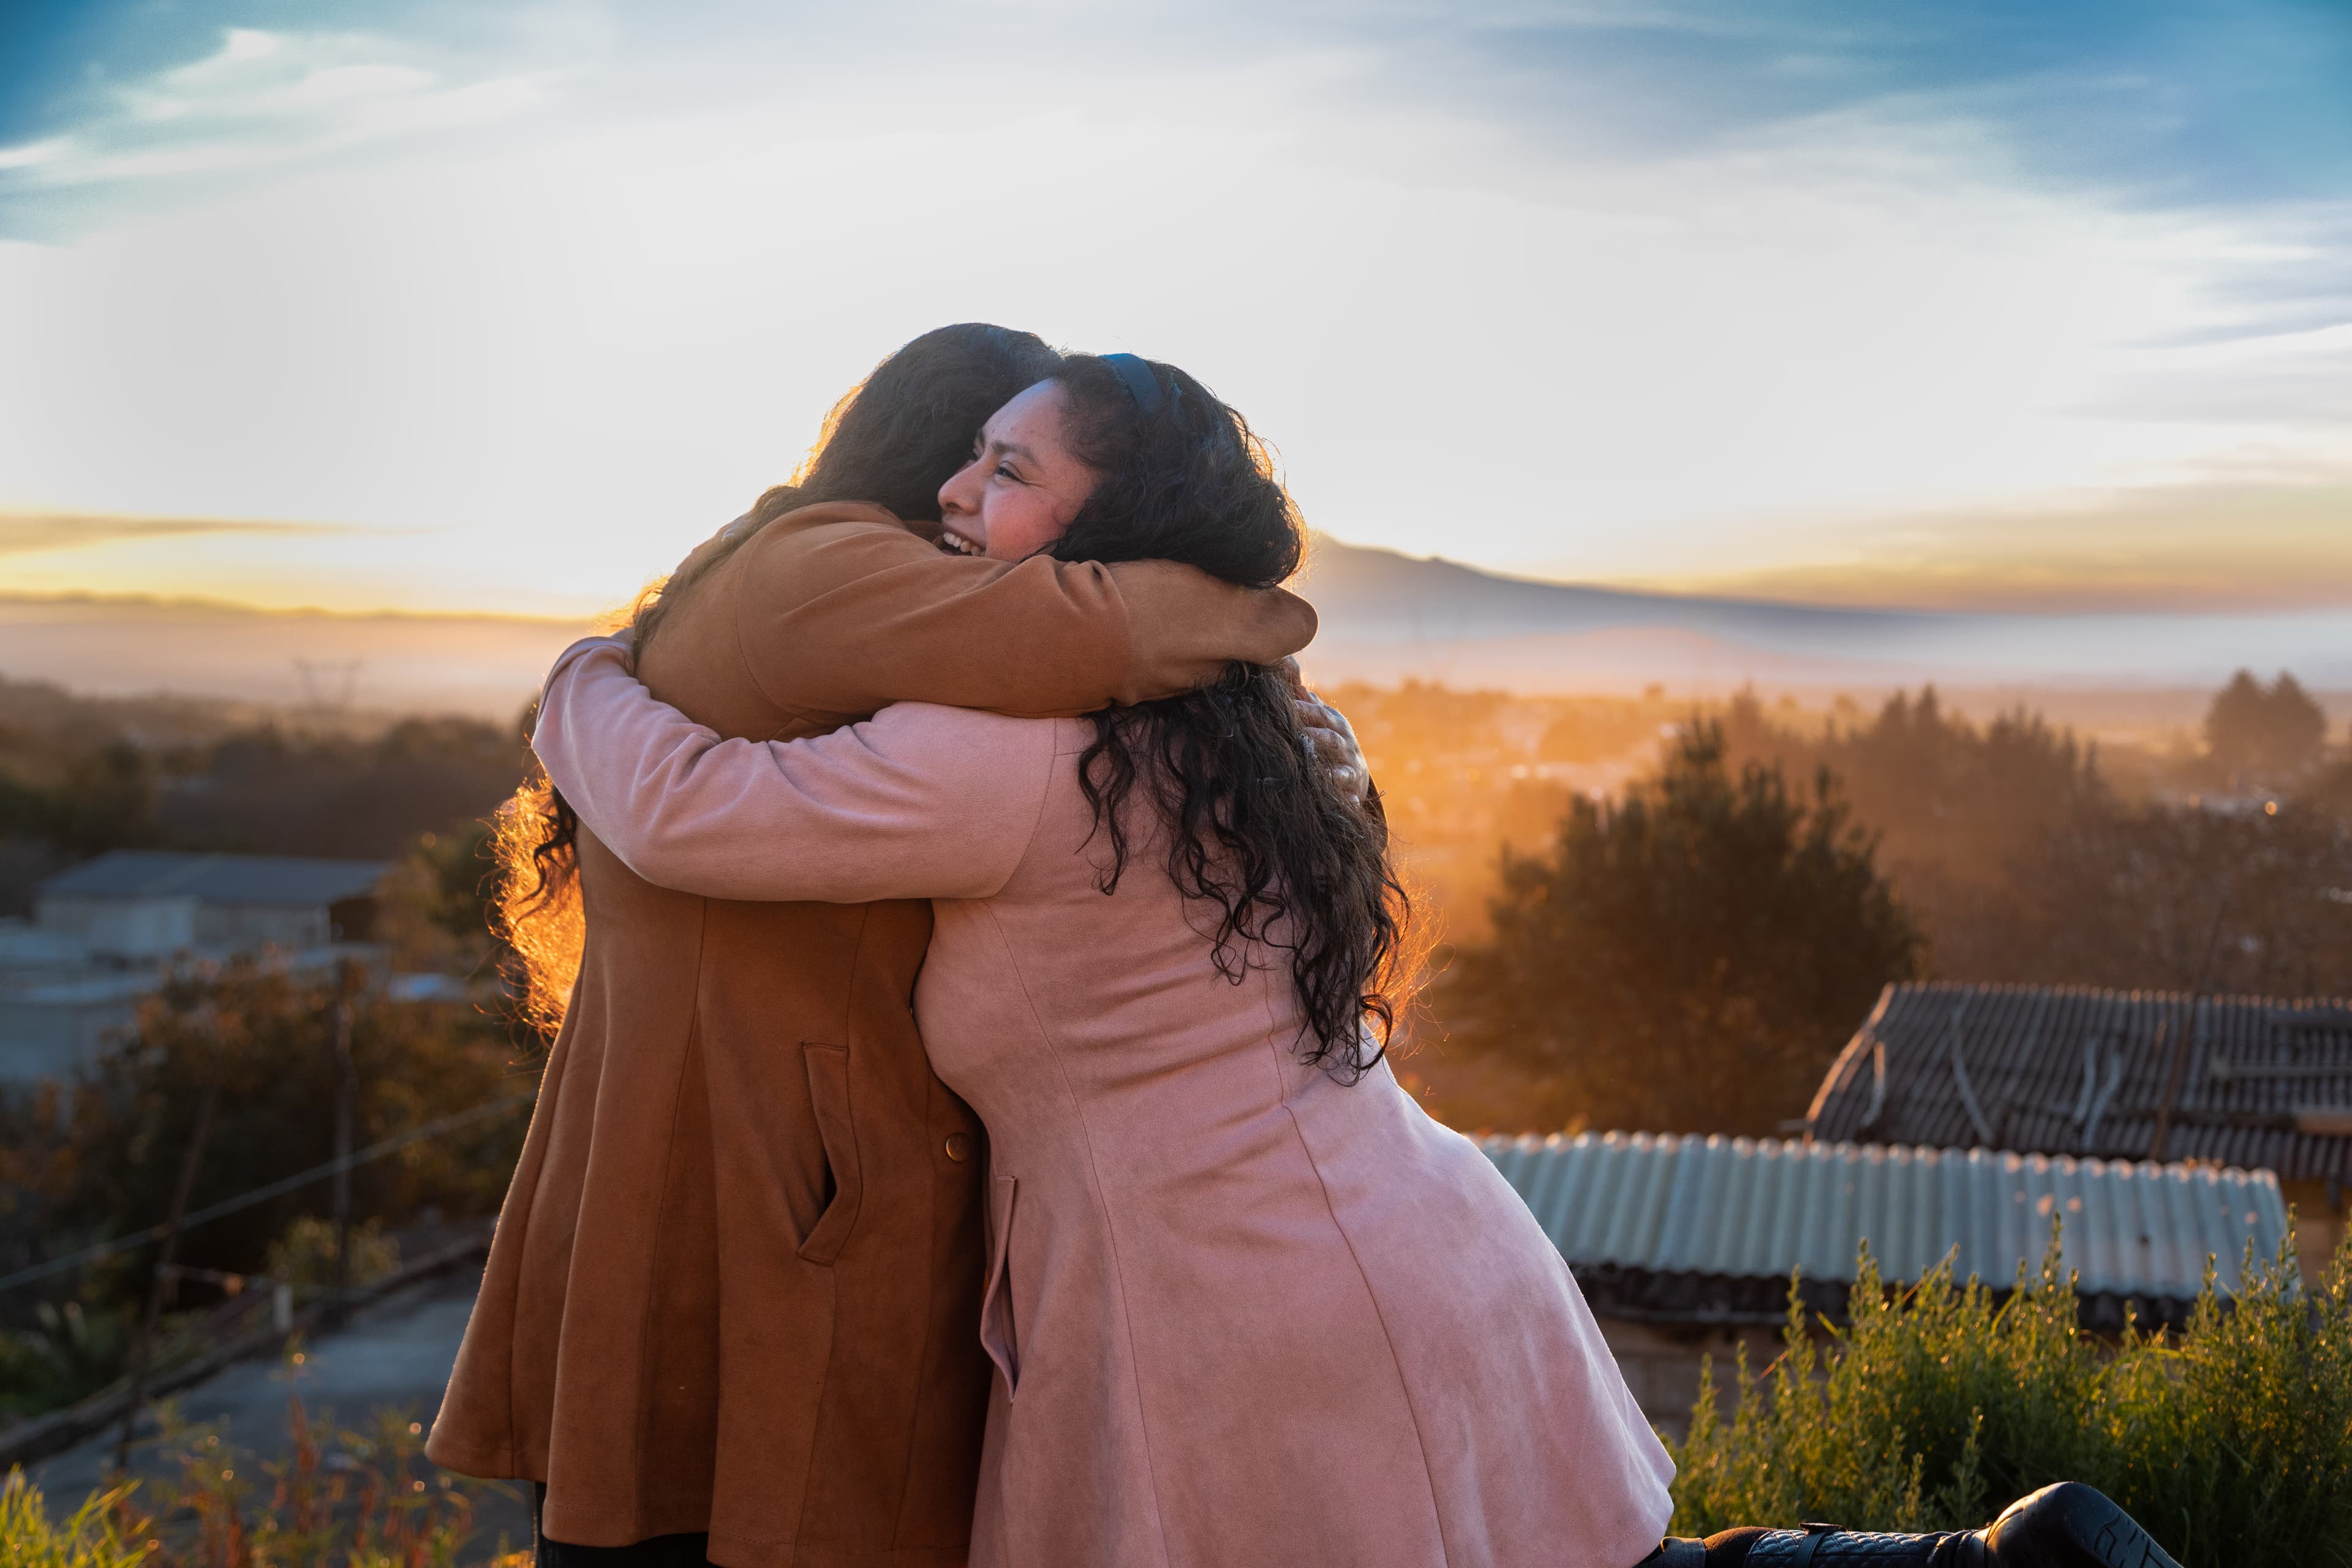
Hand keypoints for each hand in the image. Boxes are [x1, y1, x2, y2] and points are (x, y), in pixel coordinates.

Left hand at [1294, 689, 1369, 807]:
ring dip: (1329, 770)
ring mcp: (1350, 766)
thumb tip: (1294, 682)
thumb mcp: (1324, 721)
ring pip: (1341, 767)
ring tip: (1316, 770)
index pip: (1320, 714)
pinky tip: (1346, 802)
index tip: (1286, 706)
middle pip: (1330, 739)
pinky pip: (1350, 794)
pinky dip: (1349, 799)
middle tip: (1298, 736)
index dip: (1304, 710)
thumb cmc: (1330, 741)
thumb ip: (1309, 704)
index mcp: (1336, 724)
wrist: (1356, 774)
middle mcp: (1346, 744)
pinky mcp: (1353, 789)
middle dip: (1315, 737)